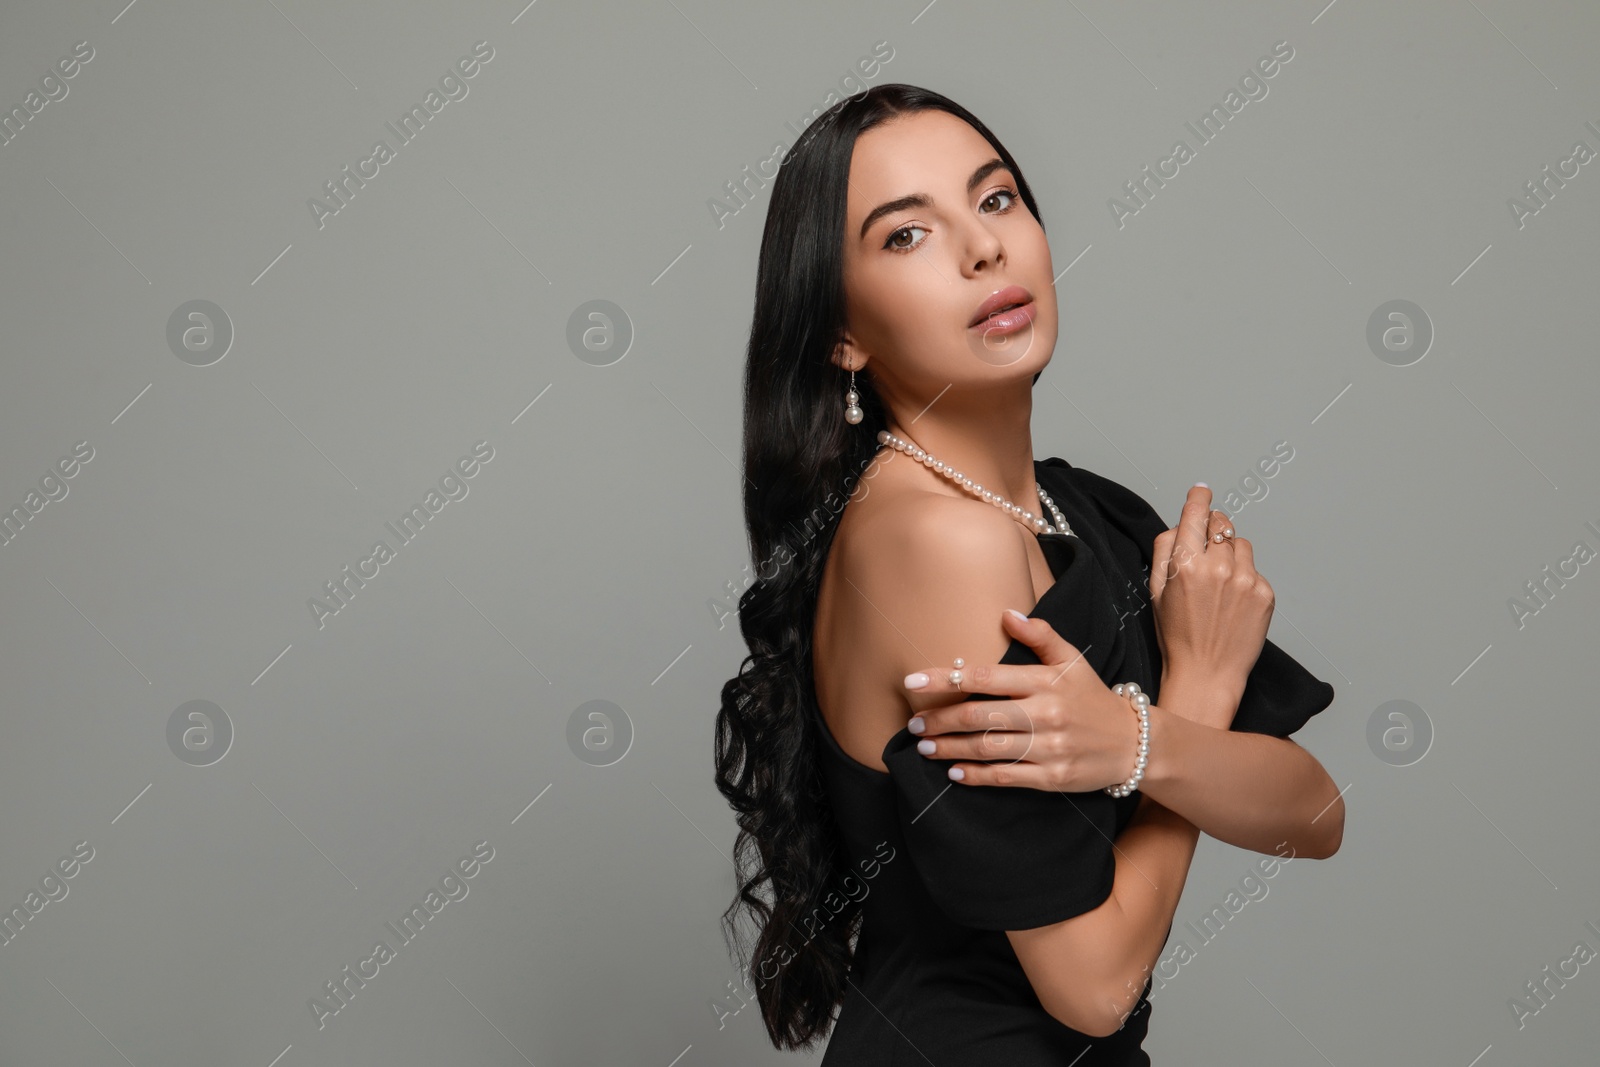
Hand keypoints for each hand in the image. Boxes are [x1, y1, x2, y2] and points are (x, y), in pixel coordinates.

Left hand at [901, 610, 1150, 790]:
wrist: (1134, 742)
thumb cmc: (1092, 697)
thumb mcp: (1072, 661)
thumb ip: (1040, 635)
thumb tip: (1006, 613)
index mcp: (1044, 681)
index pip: (985, 677)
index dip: (945, 679)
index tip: (912, 682)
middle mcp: (1045, 713)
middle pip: (979, 716)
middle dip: (940, 720)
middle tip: (914, 723)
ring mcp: (1049, 748)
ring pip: (988, 748)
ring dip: (950, 748)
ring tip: (924, 746)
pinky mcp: (1052, 778)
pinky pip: (1006, 777)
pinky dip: (976, 775)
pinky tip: (954, 772)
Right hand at [1148, 485, 1272, 703]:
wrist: (1206, 673)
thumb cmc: (1177, 636)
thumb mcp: (1155, 590)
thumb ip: (1164, 550)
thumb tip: (1179, 524)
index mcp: (1186, 564)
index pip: (1196, 514)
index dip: (1198, 498)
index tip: (1201, 491)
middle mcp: (1218, 567)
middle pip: (1222, 523)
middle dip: (1213, 528)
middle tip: (1206, 548)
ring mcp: (1246, 580)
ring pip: (1240, 543)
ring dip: (1230, 553)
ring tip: (1219, 583)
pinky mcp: (1265, 593)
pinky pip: (1254, 569)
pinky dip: (1244, 577)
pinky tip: (1232, 601)